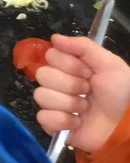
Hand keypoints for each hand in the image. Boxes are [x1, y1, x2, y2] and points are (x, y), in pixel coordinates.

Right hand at [35, 34, 129, 153]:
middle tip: (88, 91)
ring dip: (68, 103)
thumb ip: (83, 46)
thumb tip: (54, 38)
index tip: (87, 72)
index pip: (50, 55)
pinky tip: (77, 122)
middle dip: (69, 84)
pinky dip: (62, 120)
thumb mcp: (110, 64)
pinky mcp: (54, 125)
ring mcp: (55, 104)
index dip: (67, 64)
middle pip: (42, 74)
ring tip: (85, 109)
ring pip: (41, 95)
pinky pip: (43, 118)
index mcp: (70, 67)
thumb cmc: (121, 93)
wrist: (128, 125)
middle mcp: (59, 83)